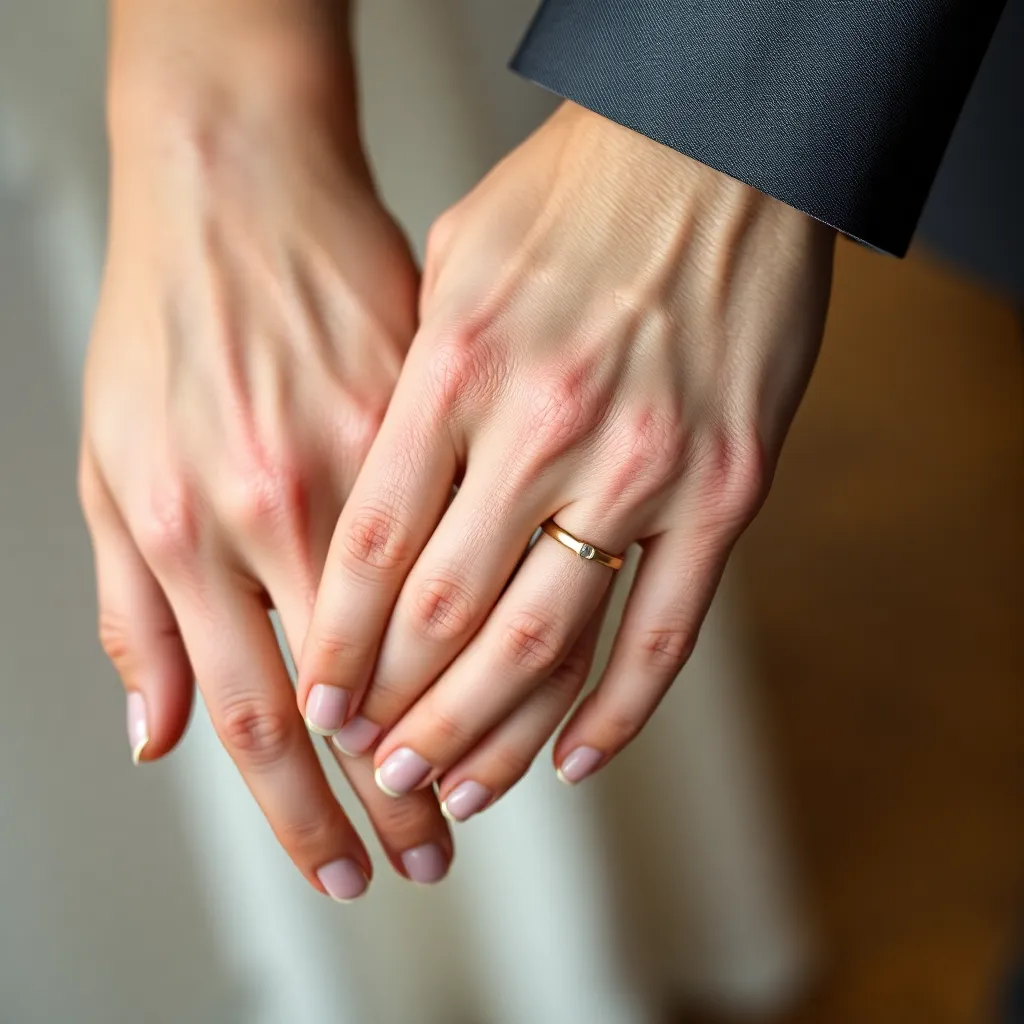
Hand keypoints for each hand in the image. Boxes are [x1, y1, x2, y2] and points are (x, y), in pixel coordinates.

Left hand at [80, 5, 451, 894]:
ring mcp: (404, 448)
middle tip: (430, 853)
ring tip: (488, 792)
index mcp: (207, 514)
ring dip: (474, 728)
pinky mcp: (458, 404)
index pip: (261, 708)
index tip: (345, 862)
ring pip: (455, 627)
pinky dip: (536, 636)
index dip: (302, 805)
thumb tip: (154, 732)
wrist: (248, 175)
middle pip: (364, 687)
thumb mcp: (115, 457)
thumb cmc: (182, 314)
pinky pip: (505, 543)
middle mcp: (303, 495)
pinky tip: (555, 697)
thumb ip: (135, 604)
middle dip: (397, 791)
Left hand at [299, 102, 834, 819]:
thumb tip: (363, 488)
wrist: (717, 152)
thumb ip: (408, 378)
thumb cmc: (570, 199)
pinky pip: (667, 628)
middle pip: (448, 611)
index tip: (315, 706)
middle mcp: (546, 425)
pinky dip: (619, 711)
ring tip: (452, 791)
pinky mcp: (729, 489)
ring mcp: (645, 464)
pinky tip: (575, 763)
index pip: (374, 544)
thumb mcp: (453, 259)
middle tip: (370, 768)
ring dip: (491, 731)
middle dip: (399, 707)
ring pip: (549, 640)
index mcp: (459, 367)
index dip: (337, 642)